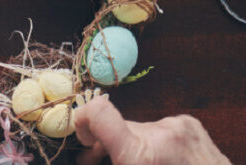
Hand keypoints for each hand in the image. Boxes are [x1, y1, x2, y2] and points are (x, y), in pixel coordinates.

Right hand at [74, 95, 229, 164]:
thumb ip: (105, 162)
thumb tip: (84, 159)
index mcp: (138, 155)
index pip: (98, 112)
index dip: (82, 119)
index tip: (85, 138)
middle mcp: (156, 134)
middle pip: (116, 126)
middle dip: (108, 144)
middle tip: (104, 162)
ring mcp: (175, 126)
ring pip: (138, 128)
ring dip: (137, 144)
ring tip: (148, 163)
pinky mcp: (189, 122)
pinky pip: (159, 127)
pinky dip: (157, 141)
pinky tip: (168, 158)